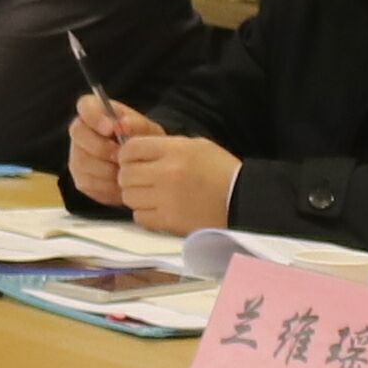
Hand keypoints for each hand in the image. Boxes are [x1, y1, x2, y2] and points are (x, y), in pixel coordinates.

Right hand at [67, 96, 149, 208]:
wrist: (148, 169)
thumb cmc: (145, 143)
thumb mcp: (147, 131)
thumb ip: (136, 124)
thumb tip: (122, 124)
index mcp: (96, 111)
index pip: (85, 106)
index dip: (94, 117)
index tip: (111, 129)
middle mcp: (81, 131)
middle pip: (78, 133)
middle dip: (100, 147)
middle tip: (120, 156)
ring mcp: (77, 155)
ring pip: (82, 161)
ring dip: (106, 169)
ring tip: (125, 171)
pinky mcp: (80, 178)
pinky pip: (88, 182)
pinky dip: (106, 186)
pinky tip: (121, 185)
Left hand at [121, 133, 242, 238]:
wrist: (242, 199)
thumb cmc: (221, 170)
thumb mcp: (197, 146)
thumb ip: (165, 147)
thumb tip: (136, 150)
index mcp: (175, 150)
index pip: (131, 149)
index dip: (126, 154)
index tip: (132, 159)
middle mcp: (166, 173)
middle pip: (125, 174)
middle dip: (129, 176)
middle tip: (141, 179)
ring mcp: (166, 199)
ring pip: (128, 197)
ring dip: (136, 196)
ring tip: (151, 195)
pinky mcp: (168, 221)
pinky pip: (139, 216)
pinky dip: (145, 213)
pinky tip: (158, 208)